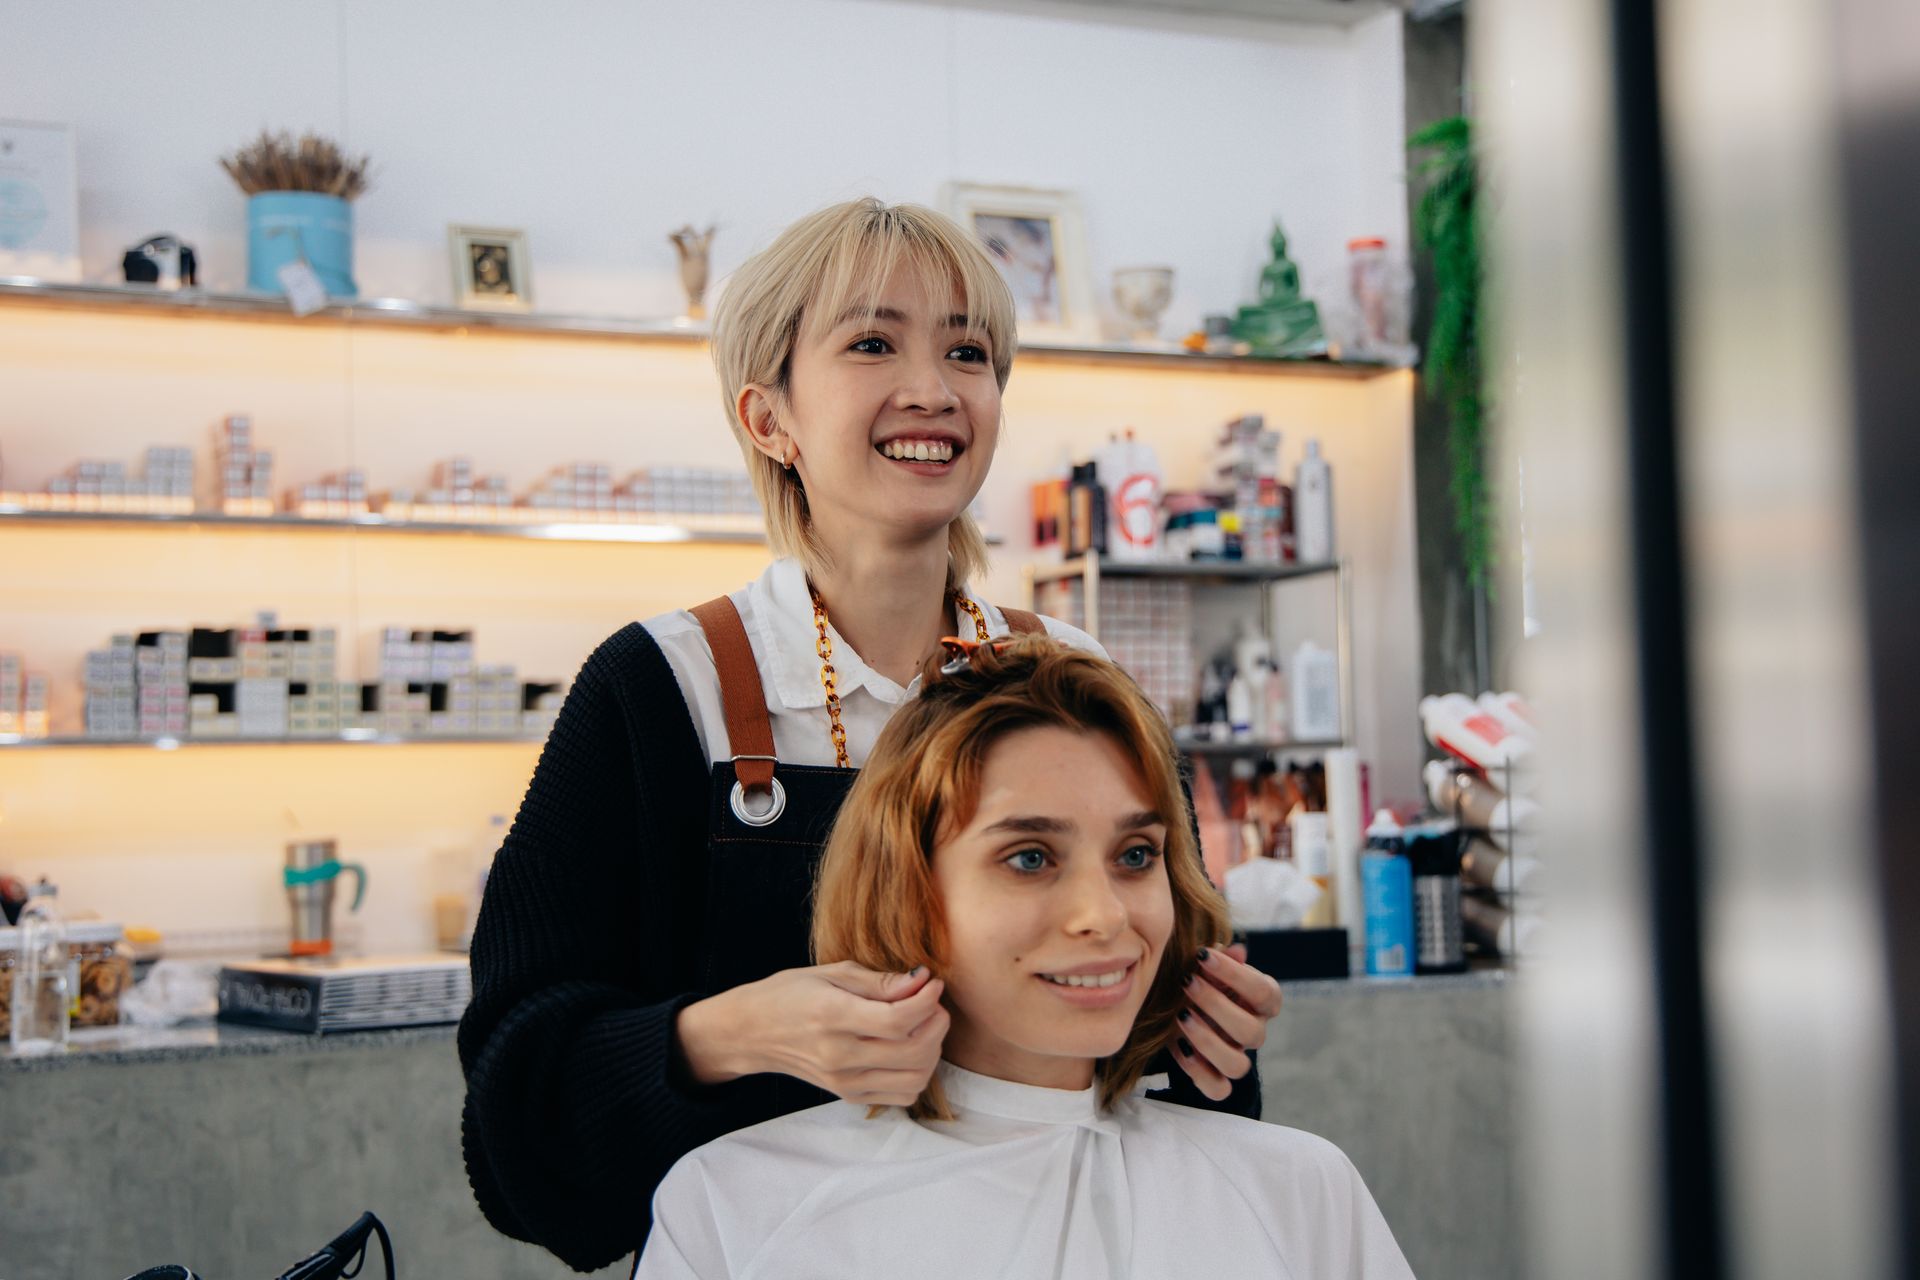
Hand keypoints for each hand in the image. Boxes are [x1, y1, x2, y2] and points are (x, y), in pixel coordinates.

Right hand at [677, 962, 948, 1105]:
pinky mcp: (849, 1095)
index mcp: (832, 1017)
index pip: (897, 1020)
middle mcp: (839, 1056)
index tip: (933, 982)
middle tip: (932, 1002)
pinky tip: (907, 1048)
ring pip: (915, 1078)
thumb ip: (878, 981)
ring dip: (932, 1050)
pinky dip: (917, 1073)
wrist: (752, 1032)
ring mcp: (845, 1082)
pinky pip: (902, 1094)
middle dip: (936, 1023)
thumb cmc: (789, 993)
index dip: (927, 1001)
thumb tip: (922, 982)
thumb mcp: (830, 973)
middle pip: (914, 1052)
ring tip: (923, 1025)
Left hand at [1170, 943, 1282, 1100]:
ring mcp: (1236, 1057)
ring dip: (1208, 1042)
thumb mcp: (1206, 965)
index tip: (1203, 956)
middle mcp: (1254, 1031)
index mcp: (1261, 1001)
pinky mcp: (1217, 1078)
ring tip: (1181, 1017)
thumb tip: (1237, 950)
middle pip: (1252, 1032)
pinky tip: (1178, 1047)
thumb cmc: (1200, 978)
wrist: (1178, 1007)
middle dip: (1216, 1005)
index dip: (1235, 974)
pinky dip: (1197, 1072)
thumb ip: (1220, 958)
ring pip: (1237, 1067)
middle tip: (1187, 982)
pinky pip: (1218, 1090)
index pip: (1264, 992)